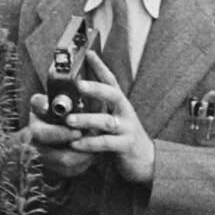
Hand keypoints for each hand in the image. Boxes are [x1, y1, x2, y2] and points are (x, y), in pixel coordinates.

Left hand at [52, 62, 153, 185]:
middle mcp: (125, 112)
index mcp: (120, 104)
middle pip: (112, 95)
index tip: (88, 53)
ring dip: (86, 119)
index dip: (100, 67)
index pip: (111, 81)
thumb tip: (73, 100)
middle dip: (96, 88)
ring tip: (69, 120)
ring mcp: (127, 128)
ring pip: (106, 121)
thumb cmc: (123, 138)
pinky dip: (89, 143)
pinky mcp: (126, 145)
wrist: (145, 161)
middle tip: (79, 84)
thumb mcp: (111, 120)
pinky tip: (75, 143)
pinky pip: (106, 143)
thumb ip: (97, 110)